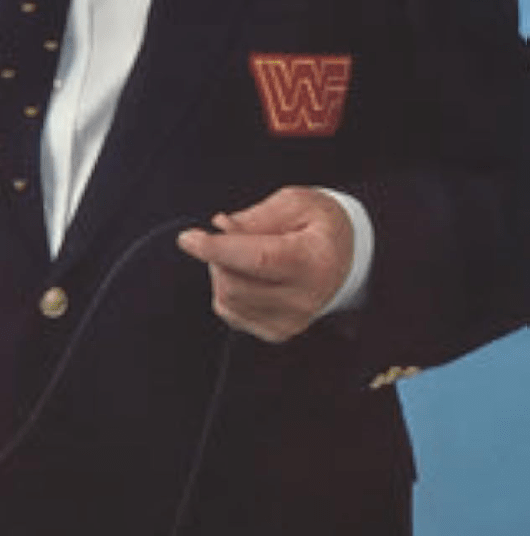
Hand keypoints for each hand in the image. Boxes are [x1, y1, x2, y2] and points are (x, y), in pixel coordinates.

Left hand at [177, 187, 353, 342]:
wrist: (347, 257)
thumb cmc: (320, 225)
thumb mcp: (296, 203)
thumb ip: (257, 216)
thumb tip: (222, 227)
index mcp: (313, 261)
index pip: (258, 259)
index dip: (218, 249)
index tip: (188, 238)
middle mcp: (304, 298)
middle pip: (235, 283)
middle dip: (217, 255)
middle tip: (228, 233)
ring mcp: (291, 321)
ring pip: (228, 300)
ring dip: (222, 272)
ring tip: (242, 253)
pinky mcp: (278, 332)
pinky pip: (231, 313)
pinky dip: (227, 289)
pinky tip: (246, 274)